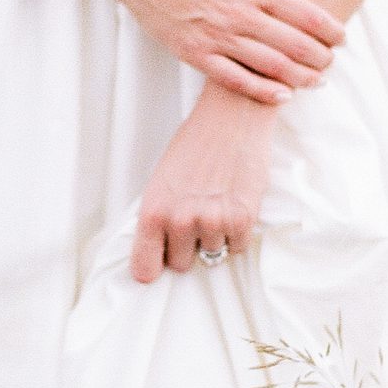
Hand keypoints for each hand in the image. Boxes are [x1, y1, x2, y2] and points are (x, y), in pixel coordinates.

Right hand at [98, 0, 345, 105]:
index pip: (304, 13)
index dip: (329, 29)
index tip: (341, 37)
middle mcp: (237, 13)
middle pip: (293, 43)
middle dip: (319, 57)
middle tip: (332, 63)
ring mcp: (215, 36)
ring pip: (269, 65)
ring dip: (299, 77)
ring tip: (317, 82)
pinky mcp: (194, 53)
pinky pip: (234, 79)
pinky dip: (262, 90)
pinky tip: (282, 96)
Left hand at [130, 80, 279, 282]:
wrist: (232, 118)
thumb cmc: (195, 144)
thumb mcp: (162, 181)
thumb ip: (160, 217)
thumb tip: (161, 250)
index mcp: (153, 212)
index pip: (144, 269)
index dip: (153, 266)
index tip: (160, 262)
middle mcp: (181, 221)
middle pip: (182, 264)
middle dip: (189, 246)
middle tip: (197, 217)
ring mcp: (212, 222)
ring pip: (212, 255)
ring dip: (215, 236)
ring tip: (217, 203)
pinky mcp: (242, 220)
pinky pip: (237, 247)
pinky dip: (237, 232)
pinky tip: (234, 203)